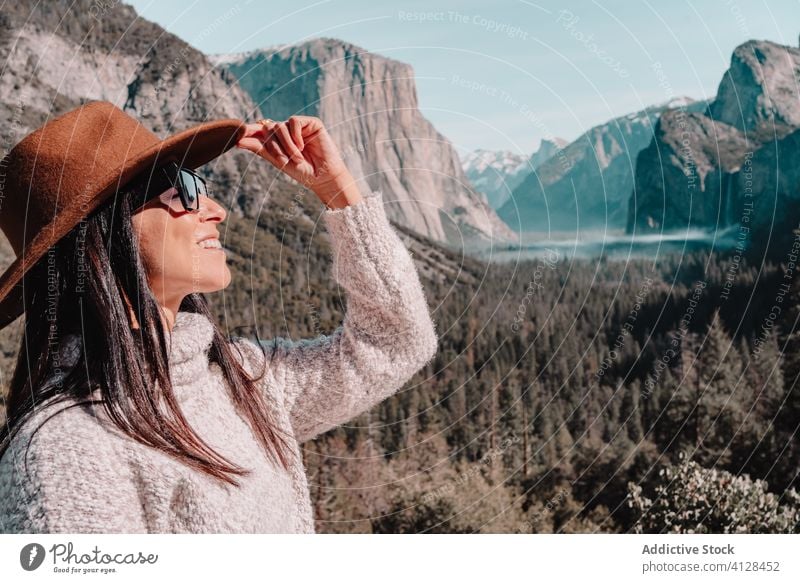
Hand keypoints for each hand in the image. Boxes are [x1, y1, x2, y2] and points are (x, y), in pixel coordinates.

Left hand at [236, 116, 353, 198]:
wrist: (323, 177)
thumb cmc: (302, 172)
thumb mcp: (277, 161)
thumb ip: (259, 148)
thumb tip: (237, 140)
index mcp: (278, 139)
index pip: (260, 130)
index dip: (249, 130)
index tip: (237, 134)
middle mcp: (287, 131)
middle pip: (269, 128)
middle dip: (274, 146)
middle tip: (285, 161)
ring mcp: (299, 126)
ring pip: (280, 125)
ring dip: (286, 144)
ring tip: (297, 157)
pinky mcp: (311, 123)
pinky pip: (293, 121)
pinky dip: (295, 135)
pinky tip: (302, 145)